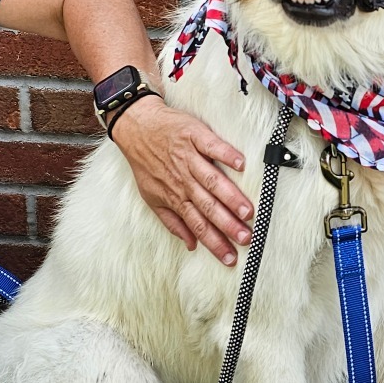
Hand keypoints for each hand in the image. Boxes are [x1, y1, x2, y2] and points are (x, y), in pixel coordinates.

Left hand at [108, 95, 252, 264]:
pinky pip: (212, 146)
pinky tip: (241, 164)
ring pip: (212, 181)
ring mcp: (189, 158)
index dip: (214, 242)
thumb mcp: (152, 196)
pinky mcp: (194, 136)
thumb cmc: (146, 162)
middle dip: (227, 225)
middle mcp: (183, 180)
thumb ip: (172, 222)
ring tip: (247, 211)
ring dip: (230, 197)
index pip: (198, 225)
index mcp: (175, 196)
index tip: (230, 257)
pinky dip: (226, 154)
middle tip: (245, 238)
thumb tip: (191, 245)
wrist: (136, 126)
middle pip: (208, 206)